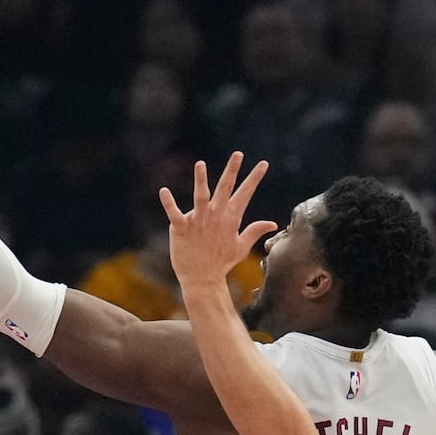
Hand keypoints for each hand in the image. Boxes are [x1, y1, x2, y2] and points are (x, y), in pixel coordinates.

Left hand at [159, 153, 277, 295]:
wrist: (202, 279)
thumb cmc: (221, 263)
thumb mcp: (241, 247)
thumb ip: (254, 231)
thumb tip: (272, 223)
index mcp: (230, 218)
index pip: (245, 193)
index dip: (254, 178)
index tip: (263, 163)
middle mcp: (215, 216)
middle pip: (225, 188)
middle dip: (232, 170)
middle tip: (238, 154)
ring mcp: (198, 221)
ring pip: (200, 196)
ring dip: (200, 180)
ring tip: (200, 164)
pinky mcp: (181, 228)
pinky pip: (174, 213)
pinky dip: (168, 203)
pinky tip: (163, 191)